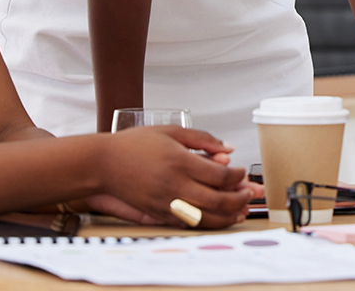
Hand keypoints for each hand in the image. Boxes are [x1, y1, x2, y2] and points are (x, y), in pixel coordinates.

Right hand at [100, 126, 250, 227]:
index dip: (236, 175)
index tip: (241, 171)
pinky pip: (188, 223)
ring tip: (241, 210)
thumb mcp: (172, 132)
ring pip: (205, 217)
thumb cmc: (136, 144)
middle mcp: (174, 185)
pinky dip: (207, 223)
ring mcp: (166, 203)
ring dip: (227, 216)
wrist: (105, 164)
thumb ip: (203, 139)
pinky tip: (217, 218)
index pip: (219, 174)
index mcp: (179, 161)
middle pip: (216, 200)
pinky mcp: (159, 214)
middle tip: (249, 193)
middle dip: (238, 198)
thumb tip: (228, 148)